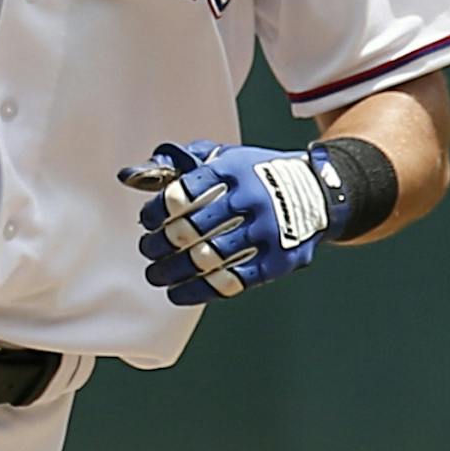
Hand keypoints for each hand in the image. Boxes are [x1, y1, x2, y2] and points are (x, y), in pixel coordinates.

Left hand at [119, 139, 343, 305]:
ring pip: (208, 257)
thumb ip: (177, 162)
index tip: (146, 220)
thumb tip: (129, 176)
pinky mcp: (279, 261)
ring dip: (174, 270)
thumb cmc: (256, 175)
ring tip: (156, 274)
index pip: (183, 192)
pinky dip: (199, 291)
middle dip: (160, 244)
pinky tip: (178, 293)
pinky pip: (233, 281)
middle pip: (191, 228)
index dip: (156, 210)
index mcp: (233, 170)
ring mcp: (268, 231)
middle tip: (147, 250)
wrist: (320, 192)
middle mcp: (252, 199)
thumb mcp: (223, 157)